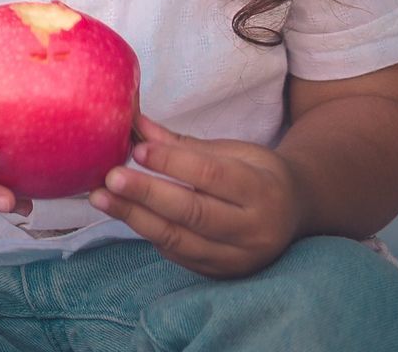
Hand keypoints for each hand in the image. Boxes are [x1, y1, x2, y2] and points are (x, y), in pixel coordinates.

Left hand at [87, 113, 303, 278]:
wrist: (295, 214)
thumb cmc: (258, 174)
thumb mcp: (234, 150)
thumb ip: (184, 142)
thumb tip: (135, 122)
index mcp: (261, 190)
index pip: (211, 175)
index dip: (172, 162)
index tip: (136, 149)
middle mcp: (254, 230)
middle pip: (193, 213)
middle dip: (146, 194)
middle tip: (110, 177)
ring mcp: (238, 258)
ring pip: (179, 240)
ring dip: (135, 218)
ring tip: (102, 197)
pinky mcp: (221, 274)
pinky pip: (177, 254)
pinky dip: (149, 233)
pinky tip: (126, 214)